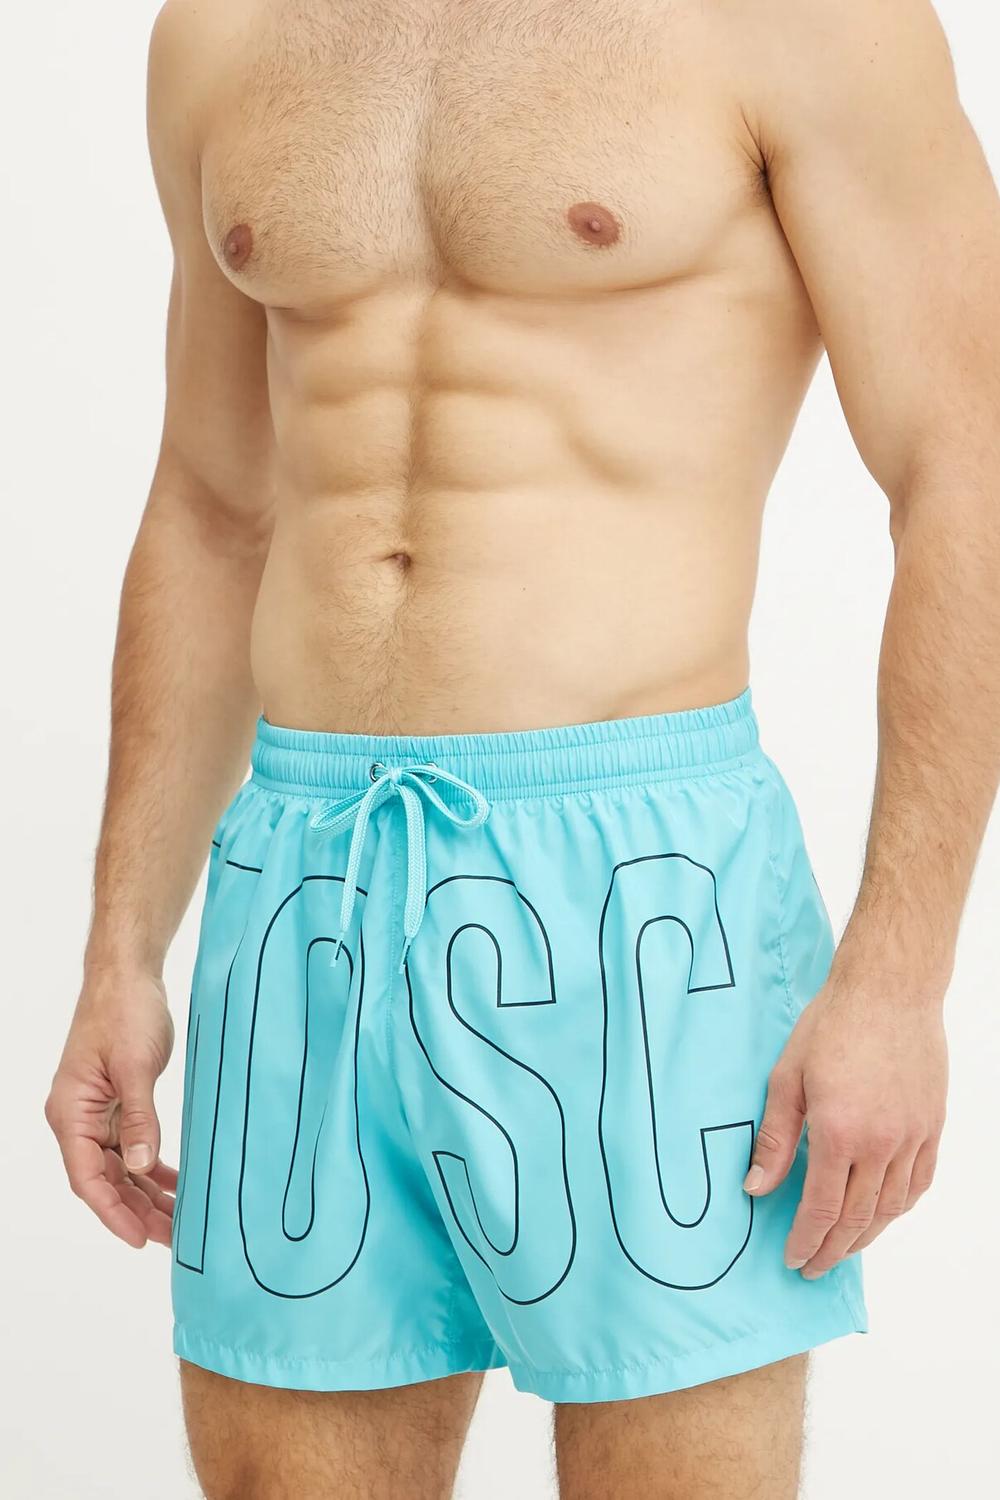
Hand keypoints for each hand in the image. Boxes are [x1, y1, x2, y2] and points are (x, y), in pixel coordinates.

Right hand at [45, 968, 177, 1248]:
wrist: (127, 975)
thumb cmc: (124, 1010)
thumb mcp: (136, 1066)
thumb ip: (140, 1118)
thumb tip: (141, 1167)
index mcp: (71, 1113)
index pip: (88, 1178)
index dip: (114, 1213)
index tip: (140, 1239)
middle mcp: (78, 1118)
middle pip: (105, 1179)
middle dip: (137, 1211)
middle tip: (173, 1238)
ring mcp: (96, 1112)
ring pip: (120, 1167)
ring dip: (146, 1193)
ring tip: (179, 1221)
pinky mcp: (116, 1102)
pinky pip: (131, 1146)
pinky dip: (151, 1166)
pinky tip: (174, 1184)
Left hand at [743, 969, 947, 1276]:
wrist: (889, 991)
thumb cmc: (832, 1025)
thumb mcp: (787, 1077)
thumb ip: (775, 1139)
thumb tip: (756, 1187)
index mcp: (839, 1133)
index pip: (822, 1209)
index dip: (805, 1241)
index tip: (793, 1259)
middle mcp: (881, 1144)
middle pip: (858, 1219)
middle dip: (832, 1250)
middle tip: (813, 1266)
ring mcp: (912, 1137)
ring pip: (891, 1208)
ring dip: (866, 1237)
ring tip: (842, 1248)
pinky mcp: (932, 1126)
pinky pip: (919, 1183)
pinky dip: (899, 1207)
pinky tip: (882, 1214)